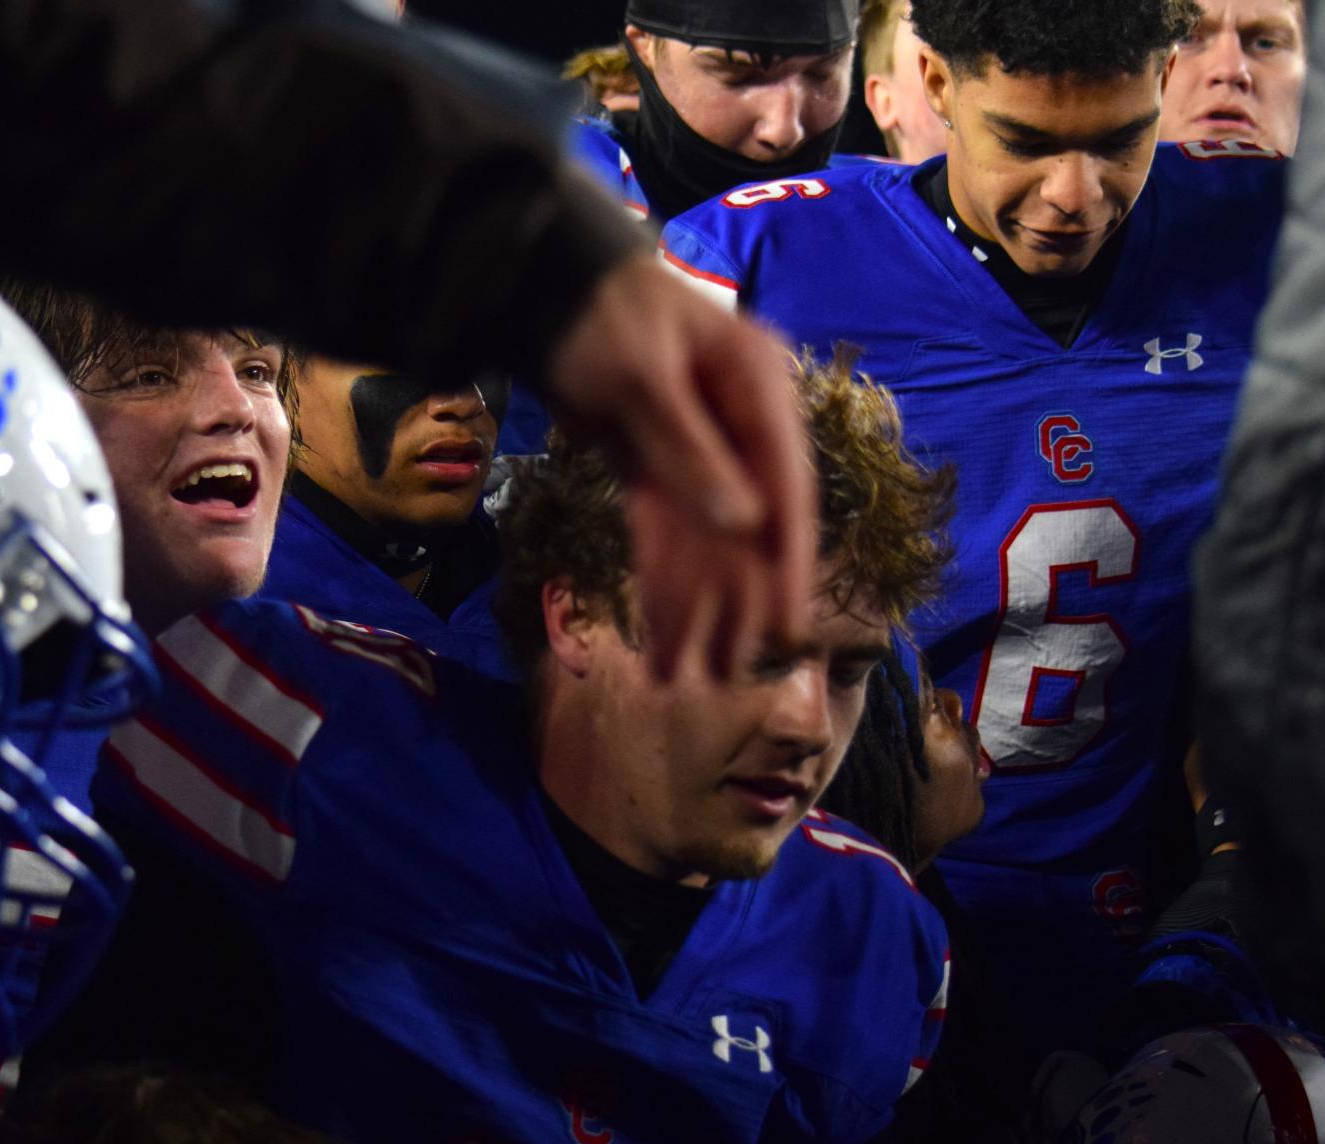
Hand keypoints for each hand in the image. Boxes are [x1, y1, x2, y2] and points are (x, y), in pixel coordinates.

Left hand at [544, 253, 811, 676]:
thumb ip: (688, 450)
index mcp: (754, 388)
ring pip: (704, 542)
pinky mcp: (653, 465)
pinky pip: (663, 532)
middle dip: (735, 604)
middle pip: (747, 528)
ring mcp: (696, 449)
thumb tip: (744, 523)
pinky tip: (658, 636)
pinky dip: (660, 581)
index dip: (788, 561)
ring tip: (683, 679)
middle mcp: (736, 425)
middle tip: (732, 676)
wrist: (536, 282)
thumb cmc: (598, 312)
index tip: (785, 625)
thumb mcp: (638, 377)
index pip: (786, 486)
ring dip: (694, 608)